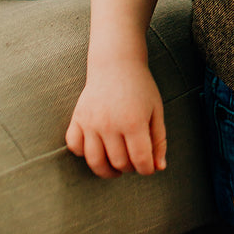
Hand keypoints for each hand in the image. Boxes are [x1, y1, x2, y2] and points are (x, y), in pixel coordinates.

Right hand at [65, 62, 166, 178]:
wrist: (116, 63)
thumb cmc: (140, 87)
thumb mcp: (156, 110)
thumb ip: (159, 139)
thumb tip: (159, 168)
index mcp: (134, 121)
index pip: (140, 160)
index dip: (147, 169)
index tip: (148, 167)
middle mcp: (110, 124)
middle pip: (119, 163)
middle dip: (130, 168)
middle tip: (134, 160)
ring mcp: (91, 122)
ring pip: (95, 162)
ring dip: (107, 170)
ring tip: (117, 166)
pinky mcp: (77, 118)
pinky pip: (74, 146)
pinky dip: (83, 153)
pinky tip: (97, 147)